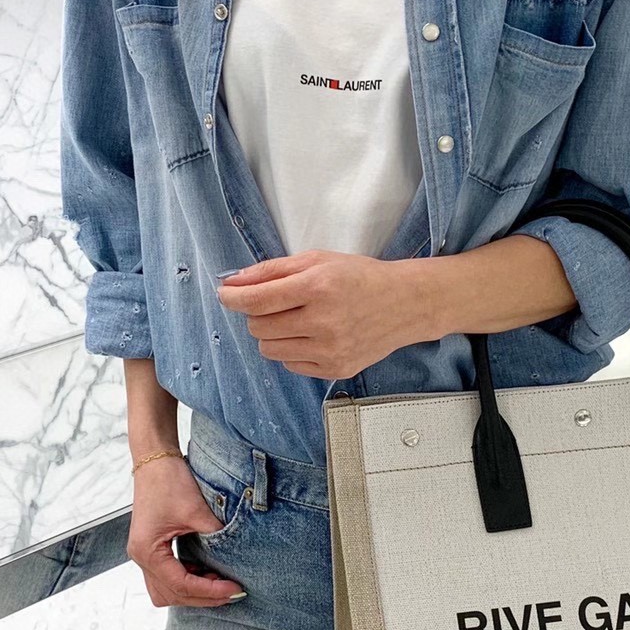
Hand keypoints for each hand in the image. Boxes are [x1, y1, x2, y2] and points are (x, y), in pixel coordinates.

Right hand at [126, 454, 246, 606]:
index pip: (181, 584)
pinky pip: (167, 576)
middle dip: (202, 597)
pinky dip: (187, 579)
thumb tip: (237, 557)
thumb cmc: (169, 481)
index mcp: (147, 551)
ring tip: (220, 583)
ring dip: (193, 591)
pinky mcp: (151, 548)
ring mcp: (143, 554)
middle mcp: (140, 557)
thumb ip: (216, 537)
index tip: (234, 589)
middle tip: (232, 592)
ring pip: (166, 590)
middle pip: (171, 594)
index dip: (210, 591)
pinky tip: (207, 572)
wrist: (155, 460)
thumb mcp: (197, 511)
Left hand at [215, 250, 421, 378]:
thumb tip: (234, 281)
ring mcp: (330, 350)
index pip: (257, 300)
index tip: (225, 294)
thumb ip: (273, 270)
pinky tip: (312, 336)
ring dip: (272, 334)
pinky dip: (292, 350)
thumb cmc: (359, 277)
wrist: (404, 304)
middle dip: (257, 314)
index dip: (233, 297)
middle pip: (258, 327)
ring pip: (269, 349)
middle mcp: (323, 322)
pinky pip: (290, 364)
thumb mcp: (318, 260)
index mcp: (318, 287)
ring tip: (295, 320)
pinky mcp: (335, 369)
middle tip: (276, 304)